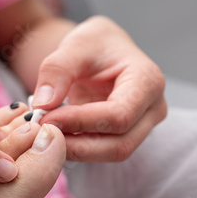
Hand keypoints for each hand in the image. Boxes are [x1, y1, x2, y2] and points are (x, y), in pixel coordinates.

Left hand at [31, 16, 166, 161]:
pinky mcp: (130, 135)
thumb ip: (57, 70)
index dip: (81, 122)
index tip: (46, 119)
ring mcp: (145, 125)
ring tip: (48, 135)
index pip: (119, 115)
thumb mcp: (75, 45)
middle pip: (120, 144)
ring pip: (114, 153)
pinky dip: (80, 148)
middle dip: (78, 145)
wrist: (105, 51)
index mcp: (148, 81)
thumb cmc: (96, 44)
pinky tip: (58, 137)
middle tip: (42, 134)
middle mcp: (154, 108)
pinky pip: (106, 151)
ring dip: (78, 150)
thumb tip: (43, 104)